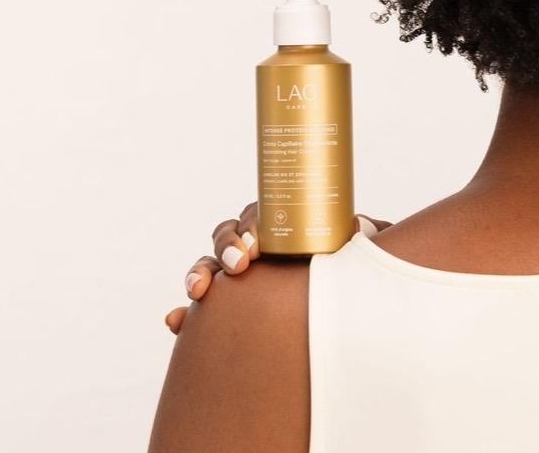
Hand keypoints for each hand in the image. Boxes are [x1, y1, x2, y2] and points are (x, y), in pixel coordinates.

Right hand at [165, 202, 391, 334]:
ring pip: (209, 267)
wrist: (344, 316)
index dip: (251, 226)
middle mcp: (254, 250)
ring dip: (200, 274)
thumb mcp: (360, 254)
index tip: (258, 245)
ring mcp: (237, 280)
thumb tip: (358, 226)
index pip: (257, 216)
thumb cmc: (350, 275)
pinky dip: (184, 316)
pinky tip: (175, 322)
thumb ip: (363, 238)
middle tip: (241, 265)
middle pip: (228, 237)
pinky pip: (199, 312)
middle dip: (227, 248)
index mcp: (281, 229)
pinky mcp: (225, 311)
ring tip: (198, 291)